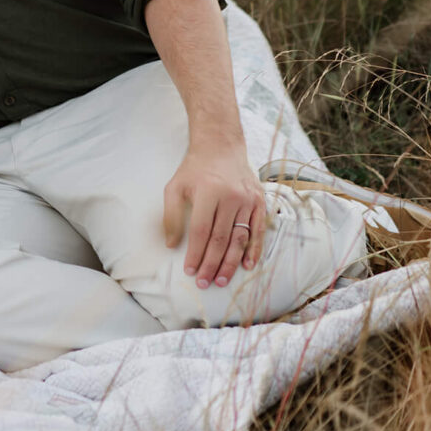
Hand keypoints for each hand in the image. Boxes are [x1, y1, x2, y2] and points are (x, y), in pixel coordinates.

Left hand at [161, 138, 266, 288]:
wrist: (221, 146)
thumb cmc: (195, 169)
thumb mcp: (175, 186)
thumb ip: (171, 215)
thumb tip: (171, 244)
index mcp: (208, 192)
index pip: (201, 231)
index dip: (195, 253)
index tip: (189, 271)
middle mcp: (231, 196)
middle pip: (221, 238)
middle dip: (212, 264)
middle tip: (205, 283)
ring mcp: (248, 199)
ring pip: (240, 237)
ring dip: (231, 262)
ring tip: (222, 280)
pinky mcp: (260, 201)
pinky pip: (258, 230)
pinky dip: (254, 249)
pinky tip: (247, 265)